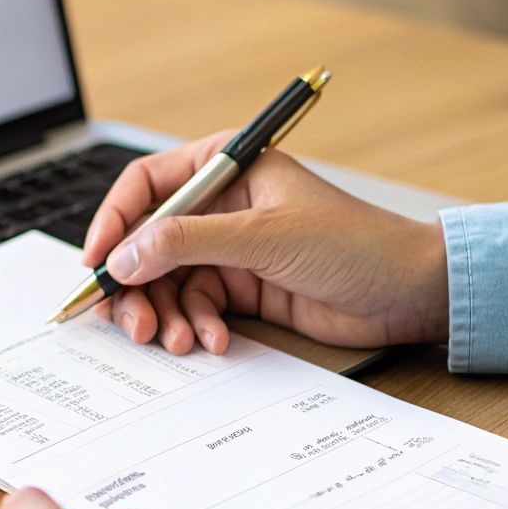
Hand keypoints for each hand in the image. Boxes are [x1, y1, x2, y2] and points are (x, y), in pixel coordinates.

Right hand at [80, 131, 449, 353]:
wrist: (411, 294)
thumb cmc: (354, 243)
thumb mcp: (264, 237)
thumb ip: (188, 243)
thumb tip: (124, 256)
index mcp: (224, 166)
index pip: (146, 186)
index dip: (113, 222)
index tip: (96, 263)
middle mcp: (219, 204)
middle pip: (146, 241)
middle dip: (134, 285)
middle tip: (131, 323)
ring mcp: (228, 248)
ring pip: (165, 281)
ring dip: (165, 314)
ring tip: (176, 341)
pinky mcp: (241, 287)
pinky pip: (194, 306)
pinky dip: (195, 326)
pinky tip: (212, 341)